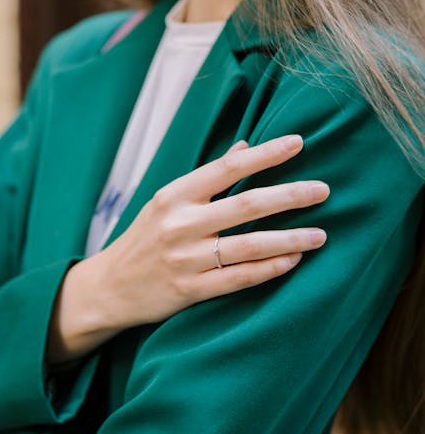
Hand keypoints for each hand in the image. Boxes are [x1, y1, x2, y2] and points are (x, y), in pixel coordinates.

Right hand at [46, 134, 329, 362]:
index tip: (298, 143)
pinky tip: (293, 261)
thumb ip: (207, 178)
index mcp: (174, 195)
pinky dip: (269, 269)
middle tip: (323, 191)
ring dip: (289, 239)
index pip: (227, 168)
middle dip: (290, 196)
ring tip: (321, 235)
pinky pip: (238, 279)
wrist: (109, 287)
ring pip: (248, 246)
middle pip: (246, 206)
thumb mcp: (166, 202)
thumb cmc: (144, 239)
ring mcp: (185, 259)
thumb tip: (244, 147)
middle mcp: (180, 224)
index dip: (265, 155)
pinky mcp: (189, 291)